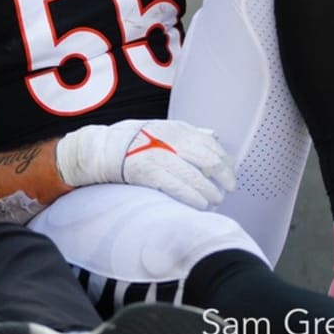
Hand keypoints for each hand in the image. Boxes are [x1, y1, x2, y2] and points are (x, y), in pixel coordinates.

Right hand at [55, 119, 235, 209]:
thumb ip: (188, 133)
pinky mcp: (149, 173)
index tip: (231, 173)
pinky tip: (201, 204)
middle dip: (224, 177)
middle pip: (209, 161)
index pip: (211, 145)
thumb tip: (213, 136)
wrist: (103, 150)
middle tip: (228, 189)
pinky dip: (194, 198)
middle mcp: (170, 140)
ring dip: (210, 193)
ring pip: (196, 178)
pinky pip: (179, 188)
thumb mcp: (162, 128)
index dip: (225, 162)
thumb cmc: (134, 141)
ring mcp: (160, 157)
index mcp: (176, 128)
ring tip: (215, 200)